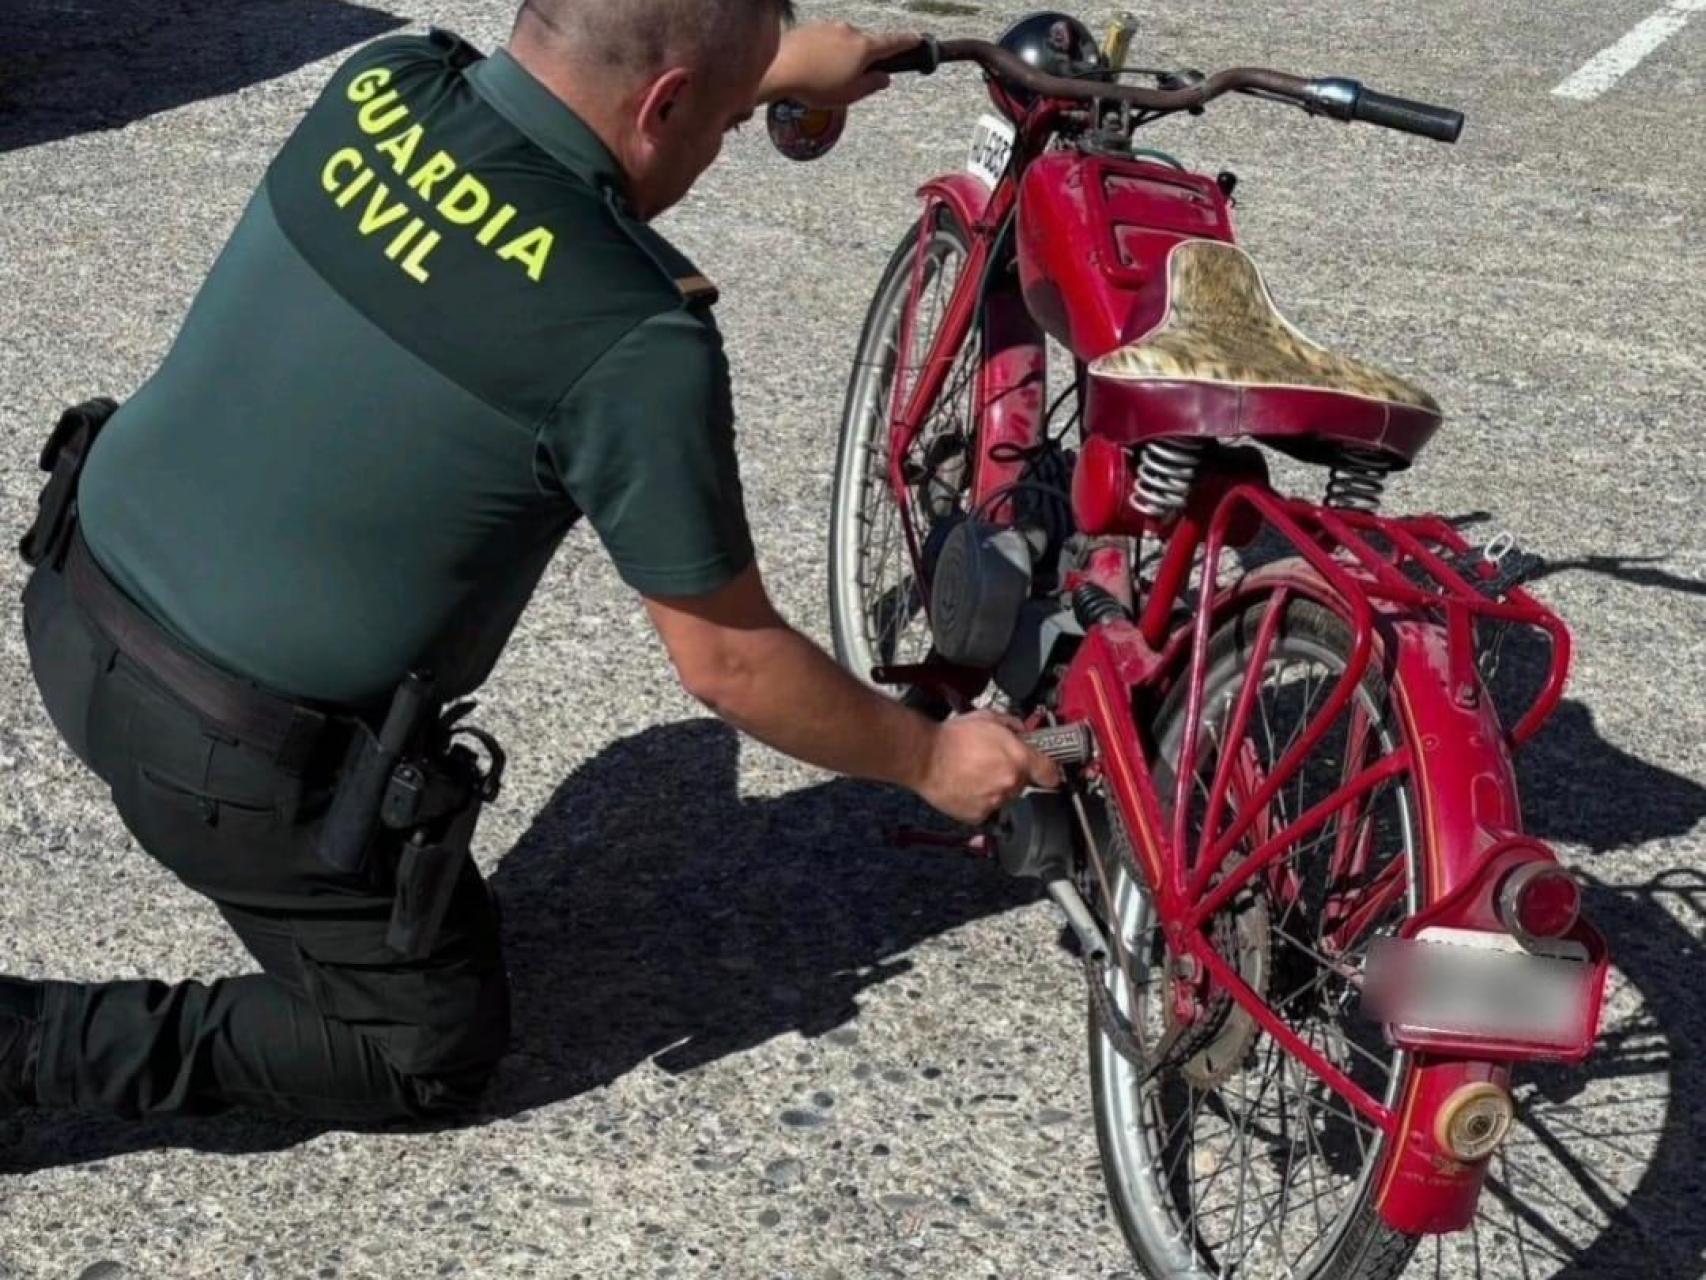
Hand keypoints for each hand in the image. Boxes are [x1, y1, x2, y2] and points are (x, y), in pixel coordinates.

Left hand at [759, 23, 922, 108]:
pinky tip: (811, 70)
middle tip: (847, 82)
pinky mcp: (813, 27)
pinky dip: (823, 54)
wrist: (778, 68)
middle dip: (861, 61)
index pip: (893, 43)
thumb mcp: (850, 94)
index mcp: (864, 47)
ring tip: (822, 80)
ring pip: (844, 43)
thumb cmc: (815, 85)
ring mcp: (830, 26)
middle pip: (865, 45)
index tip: (918, 39)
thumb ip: (871, 85)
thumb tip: (884, 78)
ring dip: (839, 59)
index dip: (907, 42)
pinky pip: (826, 41)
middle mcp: (850, 31)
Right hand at [915, 711, 1062, 825]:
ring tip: (975, 772)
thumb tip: (1021, 731)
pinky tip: (968, 785)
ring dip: (996, 786)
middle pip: (1024, 783)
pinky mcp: (978, 815)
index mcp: (1019, 759)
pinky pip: (988, 808)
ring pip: (1005, 796)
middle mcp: (1010, 782)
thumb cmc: (951, 737)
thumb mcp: (988, 717)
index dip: (1048, 770)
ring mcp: (995, 801)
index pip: (1051, 773)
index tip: (1046, 770)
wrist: (925, 757)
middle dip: (1013, 773)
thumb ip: (1012, 725)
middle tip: (993, 761)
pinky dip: (981, 800)